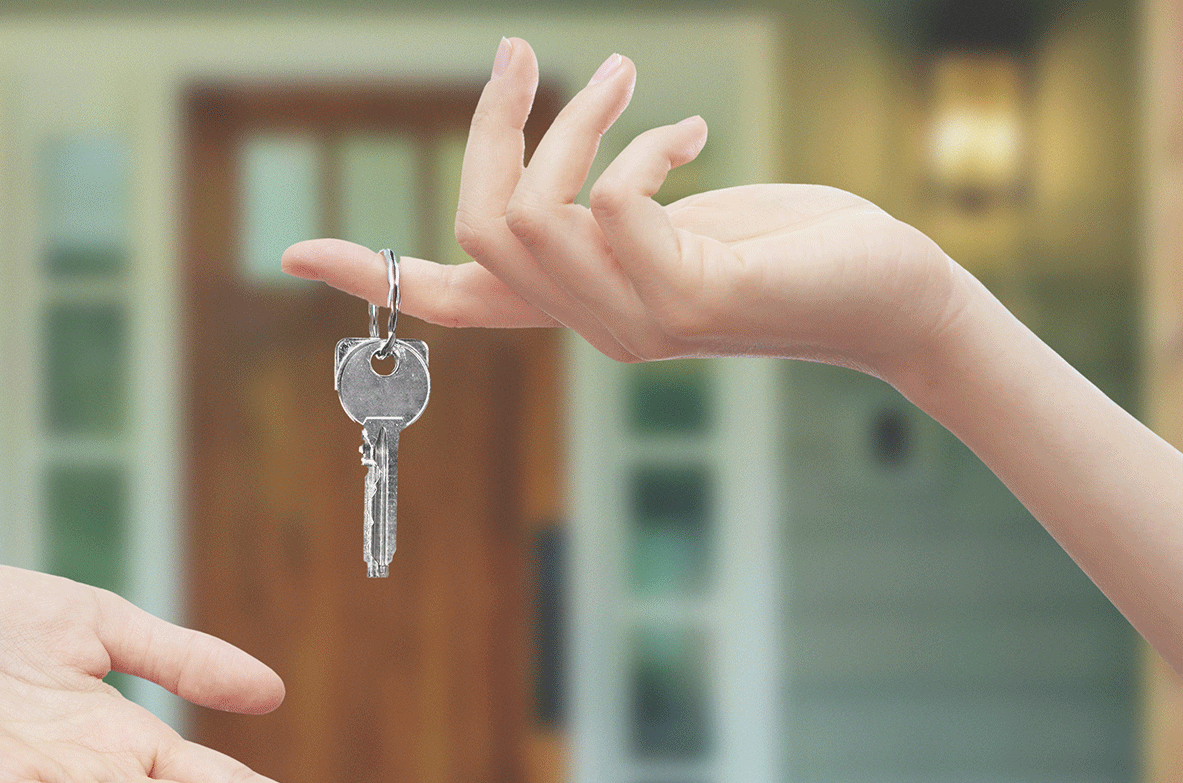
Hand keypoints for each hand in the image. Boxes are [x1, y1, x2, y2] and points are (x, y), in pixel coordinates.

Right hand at [281, 37, 964, 378]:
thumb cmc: (791, 250)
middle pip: (478, 228)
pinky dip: (638, 149)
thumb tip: (565, 181)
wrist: (890, 295)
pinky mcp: (688, 302)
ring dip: (574, 123)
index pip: (453, 301)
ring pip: (534, 216)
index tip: (293, 257)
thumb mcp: (677, 223)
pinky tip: (691, 135)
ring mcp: (635, 323)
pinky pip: (609, 206)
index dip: (371, 274)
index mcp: (578, 306)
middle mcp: (593, 327)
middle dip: (492, 128)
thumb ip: (608, 211)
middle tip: (517, 55)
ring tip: (626, 78)